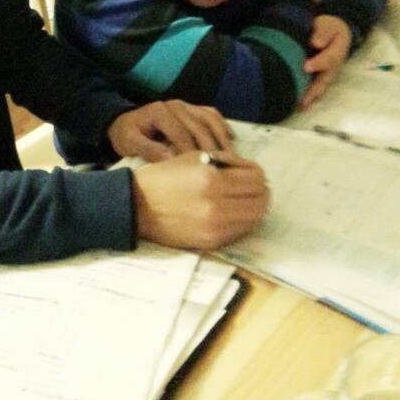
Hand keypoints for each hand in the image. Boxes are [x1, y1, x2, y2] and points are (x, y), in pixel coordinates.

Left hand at [107, 100, 232, 162]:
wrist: (124, 123)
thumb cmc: (128, 135)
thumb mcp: (130, 143)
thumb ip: (149, 150)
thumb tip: (171, 159)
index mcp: (160, 112)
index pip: (181, 133)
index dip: (192, 152)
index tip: (201, 172)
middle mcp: (176, 106)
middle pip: (199, 127)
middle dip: (211, 149)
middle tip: (223, 170)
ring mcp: (186, 106)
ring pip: (209, 120)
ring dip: (222, 139)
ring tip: (232, 160)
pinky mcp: (192, 109)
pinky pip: (212, 114)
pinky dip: (222, 126)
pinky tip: (231, 141)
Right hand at [133, 150, 269, 249]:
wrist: (137, 206)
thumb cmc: (163, 177)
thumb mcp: (192, 157)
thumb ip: (224, 161)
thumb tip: (249, 169)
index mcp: (212, 178)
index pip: (256, 177)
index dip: (256, 172)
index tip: (249, 171)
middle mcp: (217, 204)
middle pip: (261, 199)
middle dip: (259, 190)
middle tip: (250, 186)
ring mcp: (215, 226)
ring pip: (255, 217)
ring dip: (253, 206)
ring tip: (241, 199)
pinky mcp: (212, 241)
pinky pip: (241, 230)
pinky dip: (241, 220)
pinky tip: (229, 211)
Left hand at [300, 14, 351, 108]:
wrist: (331, 33)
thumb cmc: (327, 27)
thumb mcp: (327, 25)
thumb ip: (323, 32)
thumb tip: (316, 42)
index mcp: (337, 50)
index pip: (329, 59)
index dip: (318, 63)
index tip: (306, 67)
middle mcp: (334, 67)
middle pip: (325, 79)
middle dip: (314, 89)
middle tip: (302, 97)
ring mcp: (327, 75)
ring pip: (320, 88)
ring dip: (310, 97)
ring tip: (298, 105)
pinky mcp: (320, 80)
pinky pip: (315, 90)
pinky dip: (307, 98)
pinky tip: (296, 106)